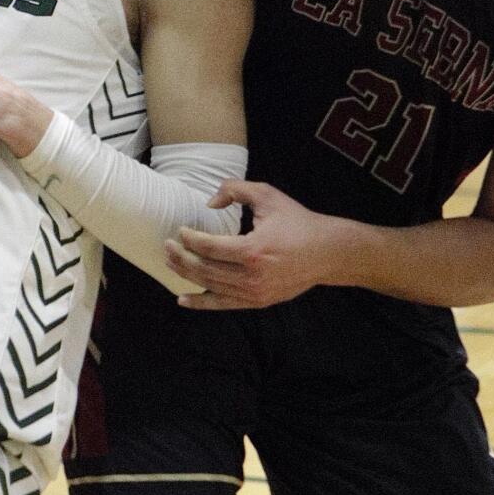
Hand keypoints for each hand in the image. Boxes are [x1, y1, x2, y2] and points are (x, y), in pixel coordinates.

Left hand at [169, 180, 347, 310]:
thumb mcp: (268, 196)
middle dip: (181, 257)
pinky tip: (184, 299)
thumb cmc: (297, 222)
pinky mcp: (259, 301)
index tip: (180, 231)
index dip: (190, 239)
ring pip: (211, 286)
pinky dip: (202, 303)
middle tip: (166, 246)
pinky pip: (224, 304)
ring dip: (187, 275)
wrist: (327, 252)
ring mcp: (255, 292)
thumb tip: (209, 204)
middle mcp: (252, 276)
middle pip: (205, 269)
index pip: (209, 247)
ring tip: (170, 263)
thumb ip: (235, 190)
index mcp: (253, 250)